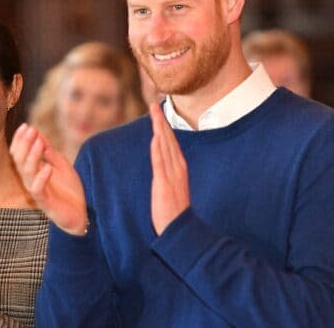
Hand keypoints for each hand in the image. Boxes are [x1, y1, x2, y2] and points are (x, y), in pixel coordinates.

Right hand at [10, 123, 87, 234]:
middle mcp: (31, 180)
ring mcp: (37, 191)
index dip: (20, 140)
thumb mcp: (60, 165)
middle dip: (24, 144)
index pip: (19, 153)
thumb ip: (49, 152)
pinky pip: (38, 189)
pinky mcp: (45, 202)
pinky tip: (47, 167)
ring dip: (32, 156)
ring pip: (27, 172)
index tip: (26, 125)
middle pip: (19, 160)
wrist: (81, 213)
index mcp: (33, 171)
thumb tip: (38, 133)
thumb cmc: (69, 190)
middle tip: (30, 130)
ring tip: (38, 142)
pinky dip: (42, 178)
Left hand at [149, 103, 189, 234]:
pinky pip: (160, 163)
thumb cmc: (174, 210)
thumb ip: (168, 172)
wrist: (179, 229)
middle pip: (168, 139)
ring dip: (159, 128)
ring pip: (165, 146)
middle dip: (161, 121)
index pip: (171, 142)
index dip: (164, 126)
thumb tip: (162, 161)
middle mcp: (177, 167)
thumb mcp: (173, 186)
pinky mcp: (164, 184)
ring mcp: (171, 175)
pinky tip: (155, 137)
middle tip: (154, 104)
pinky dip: (158, 149)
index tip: (158, 112)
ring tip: (154, 113)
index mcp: (180, 167)